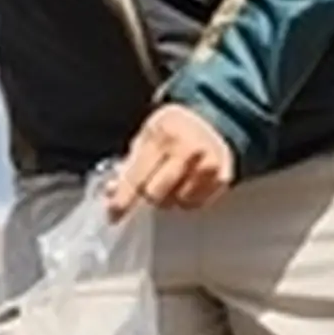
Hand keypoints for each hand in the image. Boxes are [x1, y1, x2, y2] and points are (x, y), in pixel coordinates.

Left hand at [112, 103, 235, 214]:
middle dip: (148, 195)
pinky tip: (188, 181)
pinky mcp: (221, 178)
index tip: (113, 214)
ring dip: (170, 197)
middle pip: (155, 195)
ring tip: (173, 179)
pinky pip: (195, 203)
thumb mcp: (147, 136)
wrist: (212, 120)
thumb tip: (112, 191)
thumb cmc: (174, 129)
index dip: (123, 198)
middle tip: (150, 184)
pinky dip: (187, 198)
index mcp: (162, 137)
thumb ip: (129, 164)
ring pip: (176, 202)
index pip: (137, 176)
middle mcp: (187, 150)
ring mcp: (207, 165)